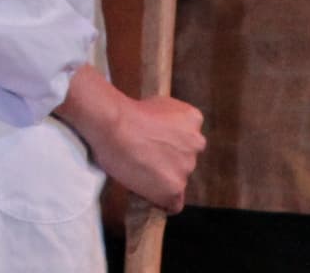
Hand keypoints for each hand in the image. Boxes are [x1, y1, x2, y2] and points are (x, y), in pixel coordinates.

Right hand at [92, 93, 204, 215]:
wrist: (113, 126)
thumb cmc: (123, 113)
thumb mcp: (153, 105)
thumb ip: (165, 122)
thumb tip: (158, 137)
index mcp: (192, 119)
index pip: (188, 138)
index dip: (169, 143)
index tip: (153, 143)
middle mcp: (196, 144)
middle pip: (184, 159)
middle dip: (167, 160)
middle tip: (143, 157)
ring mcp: (186, 167)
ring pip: (177, 180)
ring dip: (162, 178)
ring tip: (137, 170)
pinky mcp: (175, 188)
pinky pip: (173, 203)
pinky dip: (161, 201)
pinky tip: (146, 192)